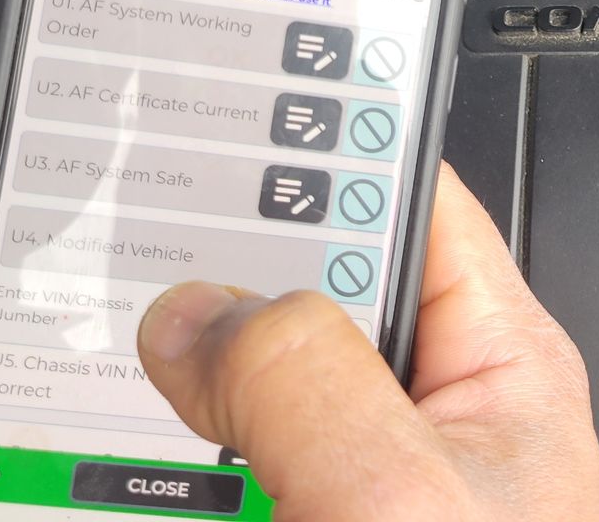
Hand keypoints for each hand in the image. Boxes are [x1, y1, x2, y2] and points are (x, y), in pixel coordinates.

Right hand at [138, 163, 598, 521]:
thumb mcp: (409, 506)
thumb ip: (311, 384)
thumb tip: (205, 310)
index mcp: (493, 358)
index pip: (405, 199)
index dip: (321, 143)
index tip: (226, 115)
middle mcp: (421, 410)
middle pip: (306, 295)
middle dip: (221, 284)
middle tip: (127, 264)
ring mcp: (352, 482)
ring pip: (244, 394)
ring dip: (176, 393)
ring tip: (105, 383)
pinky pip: (214, 481)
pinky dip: (160, 474)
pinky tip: (113, 472)